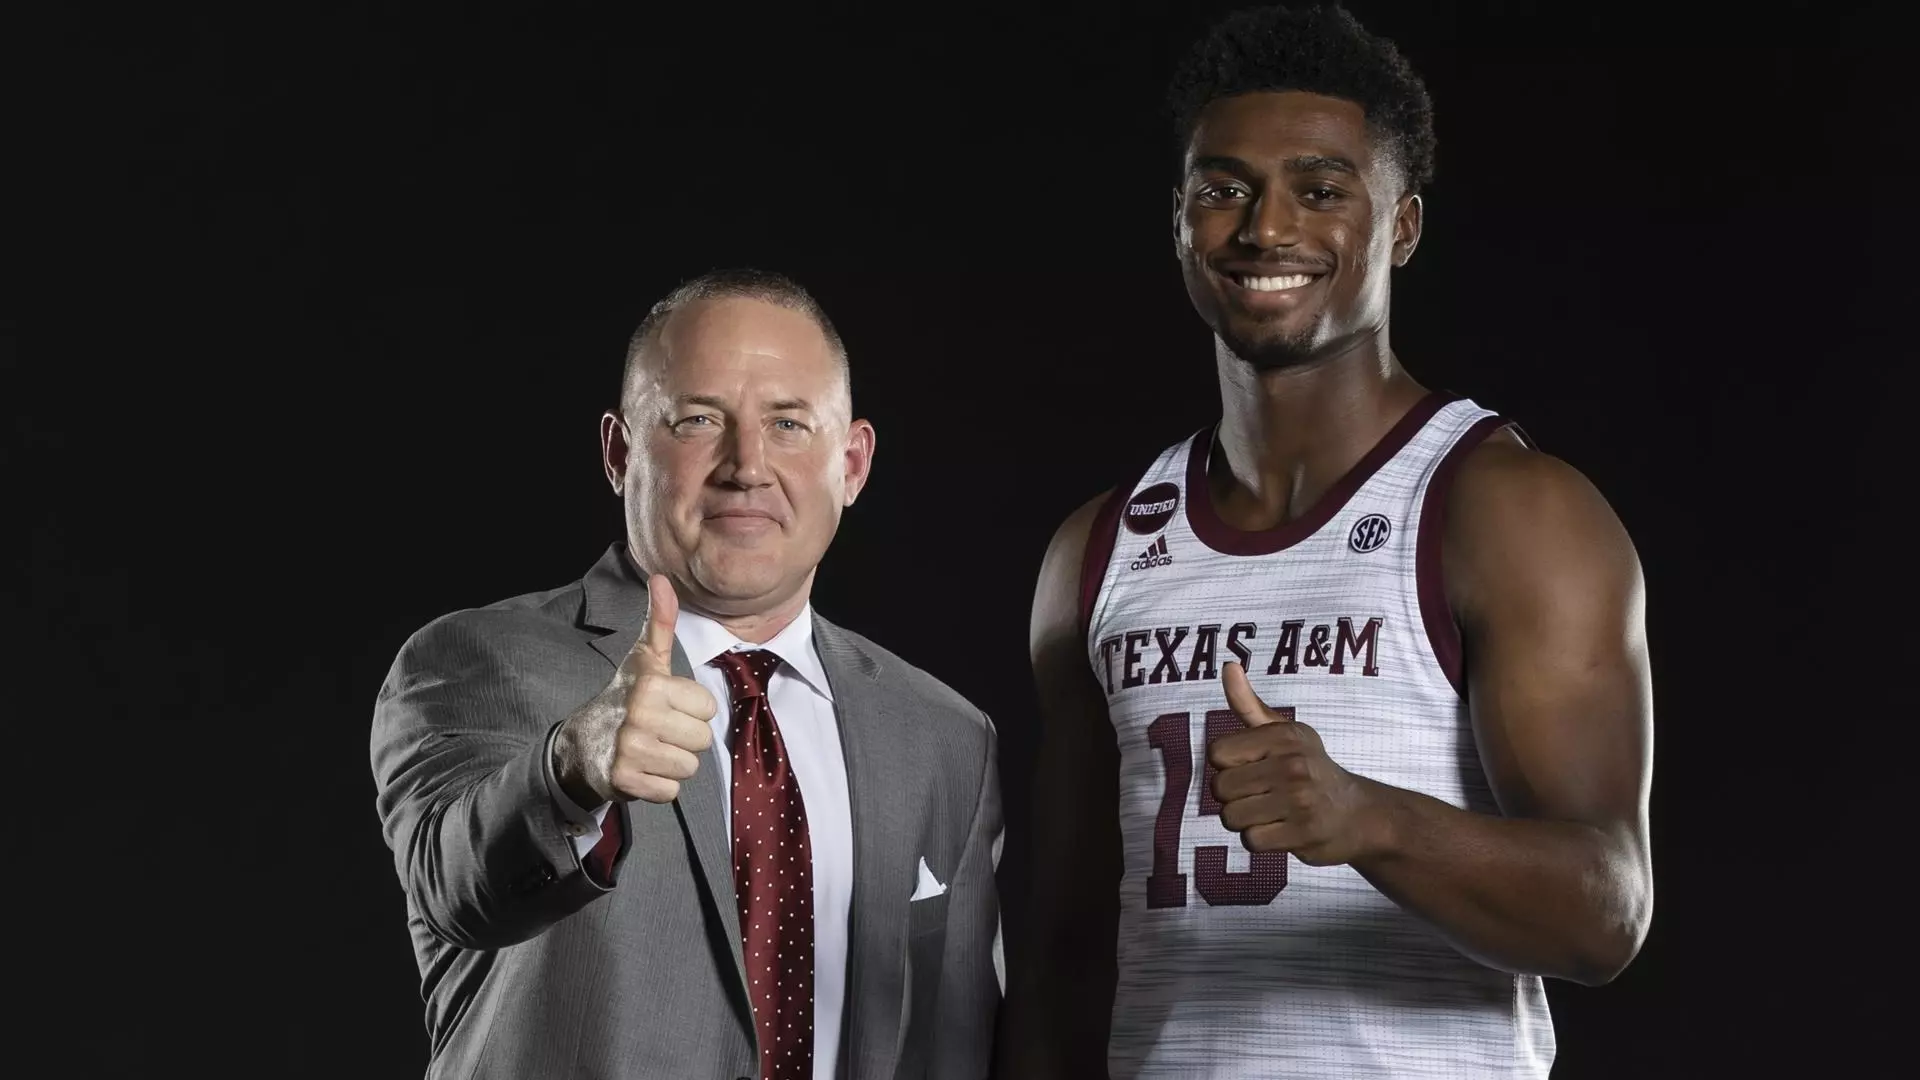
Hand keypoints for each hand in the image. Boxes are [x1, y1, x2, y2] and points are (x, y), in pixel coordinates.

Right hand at [554, 574, 719, 804]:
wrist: (580, 745)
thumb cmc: (624, 698)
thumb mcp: (644, 660)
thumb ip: (659, 622)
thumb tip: (660, 578)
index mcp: (651, 685)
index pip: (708, 708)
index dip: (690, 709)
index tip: (665, 706)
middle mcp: (640, 717)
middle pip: (702, 739)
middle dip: (684, 738)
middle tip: (657, 730)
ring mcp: (631, 751)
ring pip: (690, 767)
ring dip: (673, 762)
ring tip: (650, 749)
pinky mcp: (624, 782)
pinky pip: (671, 791)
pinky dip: (659, 786)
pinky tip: (641, 769)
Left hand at [1207, 662, 1383, 866]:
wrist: (1361, 815)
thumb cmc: (1311, 770)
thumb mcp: (1285, 734)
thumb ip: (1249, 705)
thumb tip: (1228, 666)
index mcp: (1284, 736)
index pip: (1216, 753)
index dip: (1228, 766)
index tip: (1253, 768)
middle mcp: (1293, 764)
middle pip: (1220, 788)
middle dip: (1234, 797)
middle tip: (1263, 795)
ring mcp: (1299, 800)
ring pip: (1231, 817)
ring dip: (1245, 821)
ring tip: (1272, 812)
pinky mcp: (1303, 833)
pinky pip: (1251, 841)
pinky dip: (1261, 840)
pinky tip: (1282, 830)